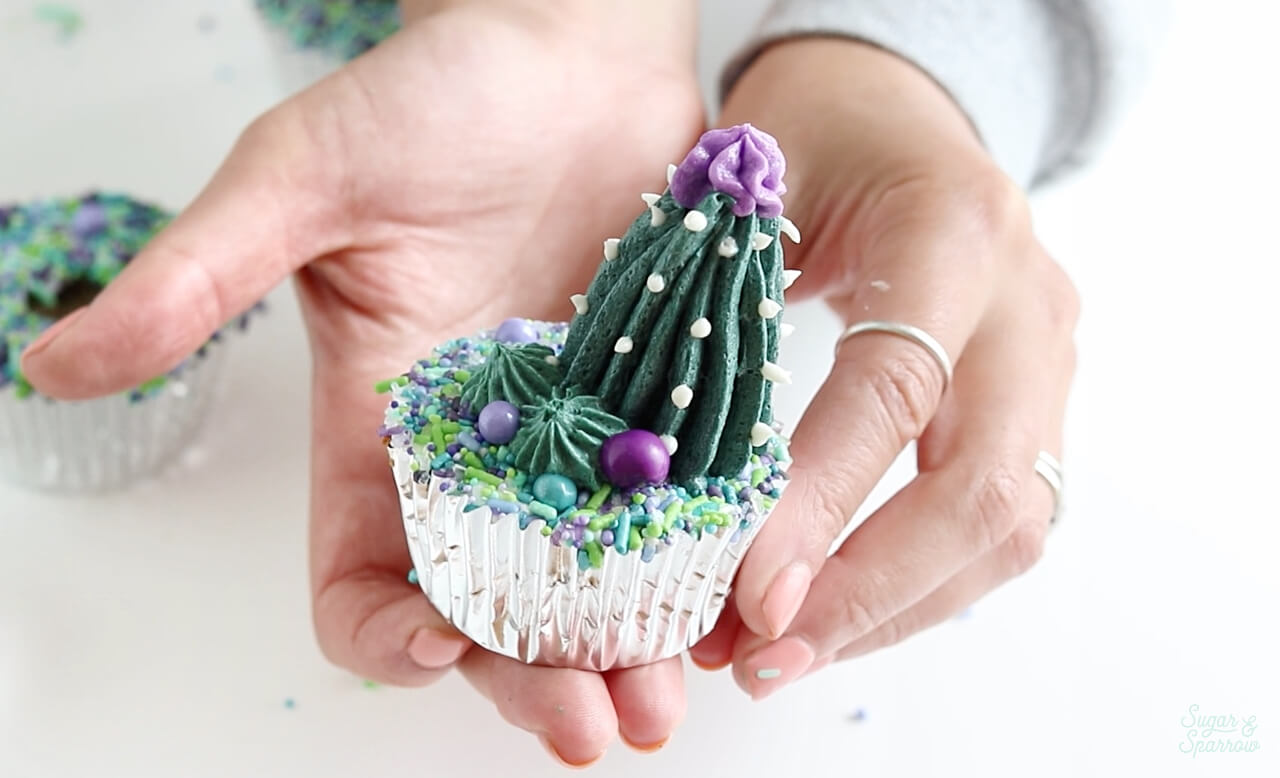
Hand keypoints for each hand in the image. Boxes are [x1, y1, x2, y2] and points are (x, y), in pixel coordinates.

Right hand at [22, 0, 701, 762]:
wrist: (568, 47)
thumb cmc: (433, 96)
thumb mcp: (302, 177)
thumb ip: (198, 277)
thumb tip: (51, 361)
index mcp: (382, 432)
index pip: (364, 577)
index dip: (389, 634)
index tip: (442, 645)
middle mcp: (479, 457)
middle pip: (495, 609)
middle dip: (533, 677)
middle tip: (594, 726)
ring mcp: (575, 441)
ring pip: (594, 583)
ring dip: (625, 648)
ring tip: (666, 694)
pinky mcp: (656, 409)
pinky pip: (680, 511)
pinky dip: (698, 568)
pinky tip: (734, 603)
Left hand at [688, 40, 1078, 695]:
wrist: (904, 110)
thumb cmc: (820, 129)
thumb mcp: (758, 172)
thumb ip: (723, 296)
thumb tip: (659, 465)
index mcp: (955, 230)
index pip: (895, 389)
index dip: (824, 503)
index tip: (750, 593)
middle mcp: (1027, 307)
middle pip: (985, 490)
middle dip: (870, 594)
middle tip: (762, 656)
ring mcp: (1050, 363)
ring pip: (1011, 530)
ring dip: (894, 612)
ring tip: (780, 657)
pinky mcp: (1041, 407)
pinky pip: (1004, 526)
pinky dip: (917, 588)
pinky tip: (835, 616)